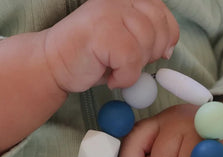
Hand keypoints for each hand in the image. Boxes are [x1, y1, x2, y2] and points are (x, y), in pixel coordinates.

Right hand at [44, 0, 178, 91]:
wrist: (54, 63)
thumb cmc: (89, 55)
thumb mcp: (123, 40)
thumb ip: (145, 36)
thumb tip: (168, 50)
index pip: (163, 14)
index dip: (166, 38)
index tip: (156, 54)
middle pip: (159, 29)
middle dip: (149, 55)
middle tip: (128, 64)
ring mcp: (111, 12)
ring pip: (146, 45)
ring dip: (134, 68)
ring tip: (115, 69)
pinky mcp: (104, 32)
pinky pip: (131, 61)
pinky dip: (124, 77)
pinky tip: (110, 77)